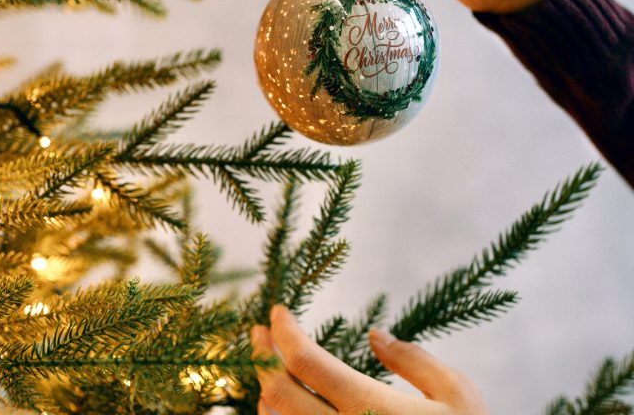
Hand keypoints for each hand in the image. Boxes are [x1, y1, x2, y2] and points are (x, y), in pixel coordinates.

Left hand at [251, 305, 488, 414]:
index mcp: (372, 408)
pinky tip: (285, 404)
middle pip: (279, 393)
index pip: (306, 361)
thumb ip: (413, 360)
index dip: (283, 331)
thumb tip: (375, 334)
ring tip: (269, 365)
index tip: (277, 311)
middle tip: (258, 332)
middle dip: (260, 357)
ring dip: (266, 391)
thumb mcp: (457, 394)